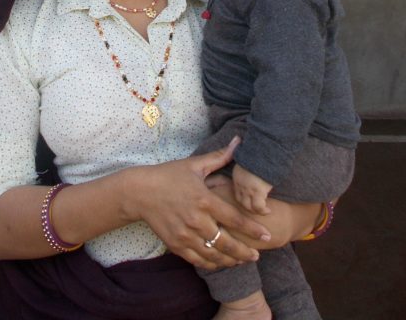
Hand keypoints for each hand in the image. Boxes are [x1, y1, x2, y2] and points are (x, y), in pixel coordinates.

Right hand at [123, 137, 270, 269]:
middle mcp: (196, 220)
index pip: (234, 219)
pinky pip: (197, 259)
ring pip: (213, 255)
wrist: (139, 192)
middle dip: (244, 252)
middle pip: (226, 243)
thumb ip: (219, 157)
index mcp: (204, 200)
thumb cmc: (168, 175)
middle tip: (256, 256)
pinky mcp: (175, 244)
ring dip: (229, 260)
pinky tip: (219, 263)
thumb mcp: (193, 165)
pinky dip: (210, 263)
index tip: (266, 234)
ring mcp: (185, 234)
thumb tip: (238, 141)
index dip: (253, 229)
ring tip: (241, 262)